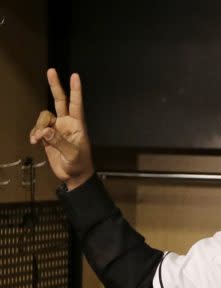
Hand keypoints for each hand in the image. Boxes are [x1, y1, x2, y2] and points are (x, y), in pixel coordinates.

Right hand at [29, 69, 93, 189]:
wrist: (74, 176)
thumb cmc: (79, 165)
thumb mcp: (72, 154)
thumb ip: (59, 142)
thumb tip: (46, 131)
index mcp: (78, 125)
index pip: (76, 104)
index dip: (75, 90)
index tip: (75, 76)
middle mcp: (67, 124)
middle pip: (60, 101)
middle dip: (55, 86)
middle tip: (51, 71)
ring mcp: (57, 129)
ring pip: (44, 118)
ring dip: (38, 126)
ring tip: (38, 139)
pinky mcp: (49, 136)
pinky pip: (38, 129)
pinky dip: (35, 133)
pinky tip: (34, 141)